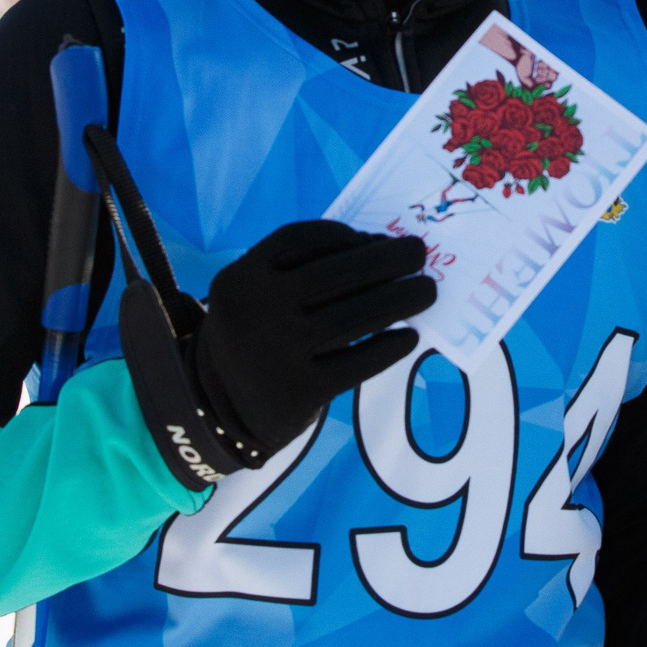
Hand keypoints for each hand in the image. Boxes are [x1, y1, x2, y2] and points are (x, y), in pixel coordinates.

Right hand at [191, 221, 436, 459]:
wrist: (220, 411)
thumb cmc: (258, 337)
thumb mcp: (257, 296)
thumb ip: (300, 269)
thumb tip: (381, 248)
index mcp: (241, 278)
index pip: (301, 240)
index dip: (344, 235)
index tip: (377, 239)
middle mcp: (255, 311)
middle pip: (335, 274)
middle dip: (387, 259)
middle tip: (419, 253)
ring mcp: (276, 353)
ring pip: (353, 317)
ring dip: (400, 298)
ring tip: (426, 291)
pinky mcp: (298, 392)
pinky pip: (358, 363)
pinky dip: (389, 347)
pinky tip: (408, 337)